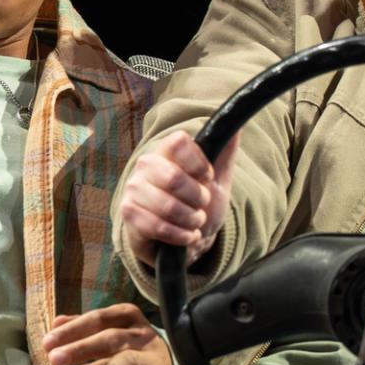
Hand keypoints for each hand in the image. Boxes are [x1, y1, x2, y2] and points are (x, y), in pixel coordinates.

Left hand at [41, 303, 174, 364]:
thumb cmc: (129, 345)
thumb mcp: (110, 330)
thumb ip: (83, 326)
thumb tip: (56, 322)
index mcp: (127, 316)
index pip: (98, 319)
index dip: (72, 329)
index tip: (48, 342)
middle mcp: (142, 334)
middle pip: (110, 338)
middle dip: (81, 348)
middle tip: (54, 358)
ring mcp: (151, 359)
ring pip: (126, 360)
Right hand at [119, 130, 240, 264]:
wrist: (184, 237)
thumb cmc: (198, 203)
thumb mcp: (217, 180)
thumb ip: (224, 153)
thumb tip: (236, 127)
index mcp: (167, 150)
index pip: (179, 142)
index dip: (199, 163)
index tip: (207, 177)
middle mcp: (146, 165)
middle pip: (174, 177)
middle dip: (198, 198)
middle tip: (202, 205)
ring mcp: (134, 189)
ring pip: (167, 206)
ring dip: (191, 220)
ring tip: (195, 222)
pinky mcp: (129, 213)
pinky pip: (157, 226)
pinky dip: (180, 235)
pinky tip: (187, 235)